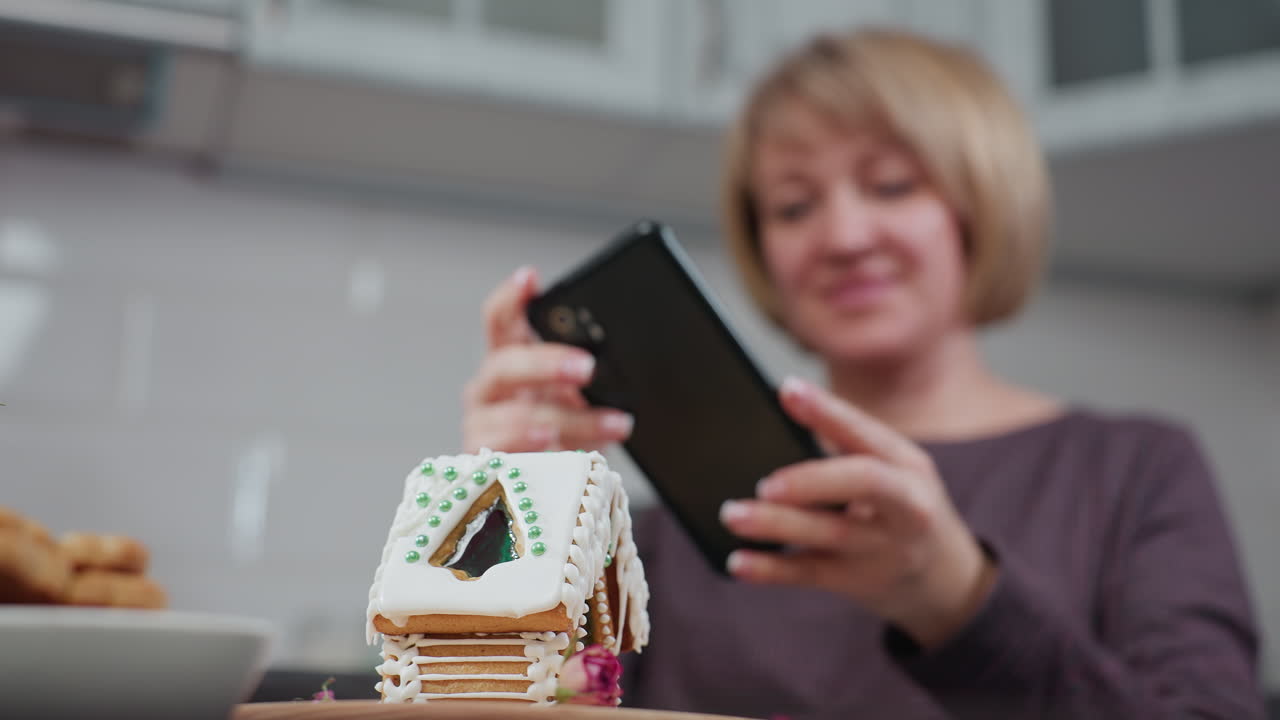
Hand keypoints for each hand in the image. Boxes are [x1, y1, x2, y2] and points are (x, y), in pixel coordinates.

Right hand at [461, 267, 633, 452]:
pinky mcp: (484, 462)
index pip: (500, 320)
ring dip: (567, 419)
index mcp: (511, 361)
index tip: (530, 278)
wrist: (546, 485)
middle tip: (588, 367)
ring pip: (513, 415)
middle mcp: (490, 388)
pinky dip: (539, 452)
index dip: (511, 298)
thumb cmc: (564, 430)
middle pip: (505, 365)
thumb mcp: (578, 397)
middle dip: (546, 363)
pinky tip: (565, 451)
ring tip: (610, 423)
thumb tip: (626, 364)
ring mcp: (482, 424)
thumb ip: (584, 376)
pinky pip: (508, 455)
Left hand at [719, 377, 995, 649]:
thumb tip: (782, 405)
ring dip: (777, 525)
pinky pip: (812, 574)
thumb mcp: (894, 470)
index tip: (787, 390)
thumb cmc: (902, 507)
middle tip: (765, 484)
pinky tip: (738, 561)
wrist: (947, 579)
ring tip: (732, 514)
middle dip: (813, 480)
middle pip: (863, 483)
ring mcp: (886, 548)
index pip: (867, 433)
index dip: (828, 411)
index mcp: (908, 465)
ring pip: (831, 533)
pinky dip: (771, 569)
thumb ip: (846, 443)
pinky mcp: (861, 582)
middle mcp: (906, 505)